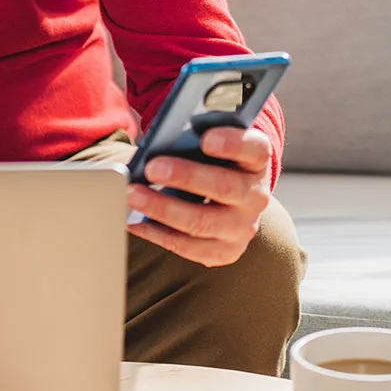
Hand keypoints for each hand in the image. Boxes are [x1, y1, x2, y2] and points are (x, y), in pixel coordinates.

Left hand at [127, 125, 273, 267]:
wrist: (228, 199)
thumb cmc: (211, 162)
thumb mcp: (211, 146)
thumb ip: (193, 140)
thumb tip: (159, 144)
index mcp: (257, 161)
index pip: (255, 149)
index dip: (232, 143)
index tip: (205, 139)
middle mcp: (256, 196)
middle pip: (225, 187)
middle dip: (186, 177)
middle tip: (151, 168)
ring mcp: (242, 227)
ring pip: (201, 222)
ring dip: (163, 208)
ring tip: (133, 195)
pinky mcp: (225, 251)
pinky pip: (187, 247)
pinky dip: (156, 233)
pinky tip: (134, 221)